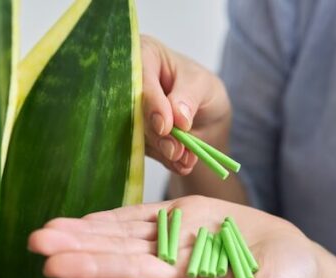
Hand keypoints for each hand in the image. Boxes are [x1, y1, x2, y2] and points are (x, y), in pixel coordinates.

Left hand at [28, 196, 320, 277]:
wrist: (297, 260)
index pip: (131, 273)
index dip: (94, 267)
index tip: (54, 266)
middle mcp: (170, 261)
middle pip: (115, 252)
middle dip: (75, 248)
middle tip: (33, 243)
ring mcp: (174, 237)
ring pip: (121, 233)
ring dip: (83, 231)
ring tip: (44, 230)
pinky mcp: (184, 215)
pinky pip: (141, 215)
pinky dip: (111, 217)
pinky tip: (82, 220)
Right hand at [141, 35, 231, 175]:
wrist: (207, 115)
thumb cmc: (203, 88)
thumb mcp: (202, 85)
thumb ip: (188, 97)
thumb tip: (177, 118)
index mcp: (143, 55)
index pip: (140, 80)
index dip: (152, 105)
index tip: (166, 126)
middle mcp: (129, 82)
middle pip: (133, 110)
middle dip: (157, 134)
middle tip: (176, 150)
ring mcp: (129, 110)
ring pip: (137, 133)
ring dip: (162, 150)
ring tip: (185, 159)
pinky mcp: (133, 134)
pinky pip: (143, 149)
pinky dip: (164, 158)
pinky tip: (181, 164)